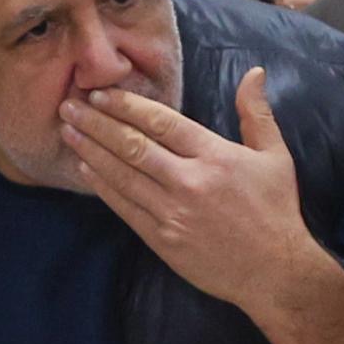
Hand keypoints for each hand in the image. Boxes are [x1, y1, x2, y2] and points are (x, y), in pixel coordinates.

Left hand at [65, 71, 326, 316]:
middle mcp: (189, 181)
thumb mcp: (275, 156)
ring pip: (122, 175)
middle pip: (132, 145)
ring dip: (91, 150)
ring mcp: (172, 212)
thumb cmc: (276, 211)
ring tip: (67, 131)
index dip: (126, 106)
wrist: (274, 271)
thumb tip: (254, 72)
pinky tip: (85, 169)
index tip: (100, 93)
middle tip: (69, 105)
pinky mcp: (162, 239)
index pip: (161, 122)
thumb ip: (256, 113)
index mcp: (215, 156)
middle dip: (96, 123)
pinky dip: (102, 186)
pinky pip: (124, 207)